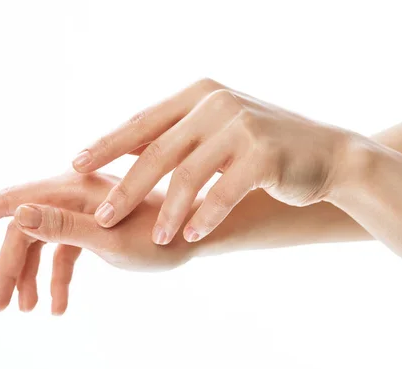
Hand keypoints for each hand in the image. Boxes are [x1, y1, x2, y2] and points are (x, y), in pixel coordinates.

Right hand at [0, 172, 195, 313]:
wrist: (194, 233)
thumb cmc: (160, 235)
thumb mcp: (111, 238)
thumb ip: (63, 226)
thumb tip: (16, 215)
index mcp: (73, 188)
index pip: (13, 200)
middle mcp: (72, 193)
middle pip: (24, 231)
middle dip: (8, 269)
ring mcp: (81, 210)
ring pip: (41, 244)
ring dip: (31, 277)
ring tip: (27, 311)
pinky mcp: (92, 226)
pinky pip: (63, 252)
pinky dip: (58, 277)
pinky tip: (58, 306)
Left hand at [72, 78, 355, 244]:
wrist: (326, 152)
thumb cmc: (261, 147)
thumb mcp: (216, 132)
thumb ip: (177, 136)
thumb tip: (125, 154)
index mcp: (197, 96)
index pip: (142, 122)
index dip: (107, 144)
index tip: (75, 164)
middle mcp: (215, 104)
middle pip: (158, 151)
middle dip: (127, 188)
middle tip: (102, 217)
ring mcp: (241, 125)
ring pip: (188, 174)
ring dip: (169, 211)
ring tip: (156, 240)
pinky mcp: (264, 152)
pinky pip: (224, 190)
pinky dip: (205, 215)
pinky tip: (190, 235)